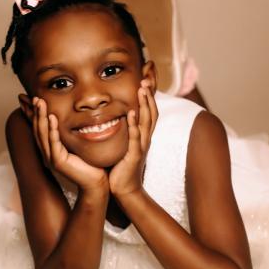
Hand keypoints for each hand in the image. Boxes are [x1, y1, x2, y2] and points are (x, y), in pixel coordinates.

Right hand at [32, 98, 108, 191]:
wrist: (96, 181)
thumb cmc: (89, 162)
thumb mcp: (78, 142)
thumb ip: (72, 131)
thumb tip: (74, 115)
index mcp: (51, 147)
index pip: (38, 127)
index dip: (32, 113)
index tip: (27, 98)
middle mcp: (48, 152)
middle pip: (38, 128)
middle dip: (35, 112)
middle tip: (34, 97)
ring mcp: (51, 158)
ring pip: (43, 134)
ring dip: (41, 116)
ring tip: (40, 102)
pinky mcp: (58, 162)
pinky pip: (54, 143)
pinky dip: (52, 130)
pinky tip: (52, 118)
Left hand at [108, 80, 157, 196]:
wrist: (123, 188)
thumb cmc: (121, 166)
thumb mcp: (124, 144)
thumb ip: (124, 130)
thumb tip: (116, 115)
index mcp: (143, 135)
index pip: (150, 112)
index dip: (149, 97)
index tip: (144, 82)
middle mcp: (145, 138)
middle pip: (152, 113)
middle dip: (149, 96)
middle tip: (145, 80)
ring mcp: (142, 146)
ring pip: (147, 122)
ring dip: (145, 105)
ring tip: (142, 90)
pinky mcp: (135, 155)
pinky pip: (136, 137)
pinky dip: (134, 124)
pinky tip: (131, 113)